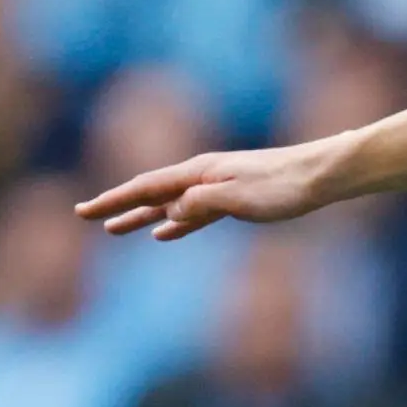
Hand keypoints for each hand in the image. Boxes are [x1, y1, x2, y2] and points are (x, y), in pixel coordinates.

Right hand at [77, 141, 343, 239]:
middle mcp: (202, 176)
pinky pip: (194, 213)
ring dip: (142, 216)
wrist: (321, 176)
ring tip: (117, 229)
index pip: (145, 187)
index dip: (113, 201)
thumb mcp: (238, 198)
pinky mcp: (234, 199)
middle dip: (118, 205)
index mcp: (198, 173)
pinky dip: (175, 223)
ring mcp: (217, 187)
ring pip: (170, 204)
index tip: (84, 212)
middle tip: (86, 215)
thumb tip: (170, 213)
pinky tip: (164, 233)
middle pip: (151, 193)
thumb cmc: (283, 186)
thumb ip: (201, 204)